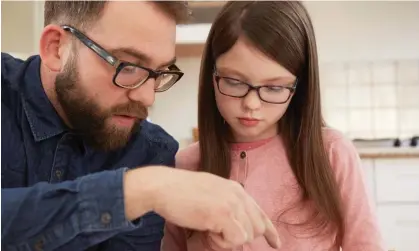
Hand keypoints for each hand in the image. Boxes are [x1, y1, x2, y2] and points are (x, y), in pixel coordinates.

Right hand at [124, 166, 280, 248]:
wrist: (162, 186)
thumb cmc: (179, 192)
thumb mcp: (209, 194)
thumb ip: (225, 207)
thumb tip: (235, 229)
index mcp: (235, 189)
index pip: (260, 212)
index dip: (269, 231)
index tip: (276, 244)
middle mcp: (238, 194)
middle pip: (256, 228)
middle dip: (238, 238)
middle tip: (213, 234)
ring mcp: (232, 203)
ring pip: (247, 236)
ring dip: (226, 241)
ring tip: (207, 231)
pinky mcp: (223, 214)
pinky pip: (235, 240)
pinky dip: (220, 243)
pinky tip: (206, 232)